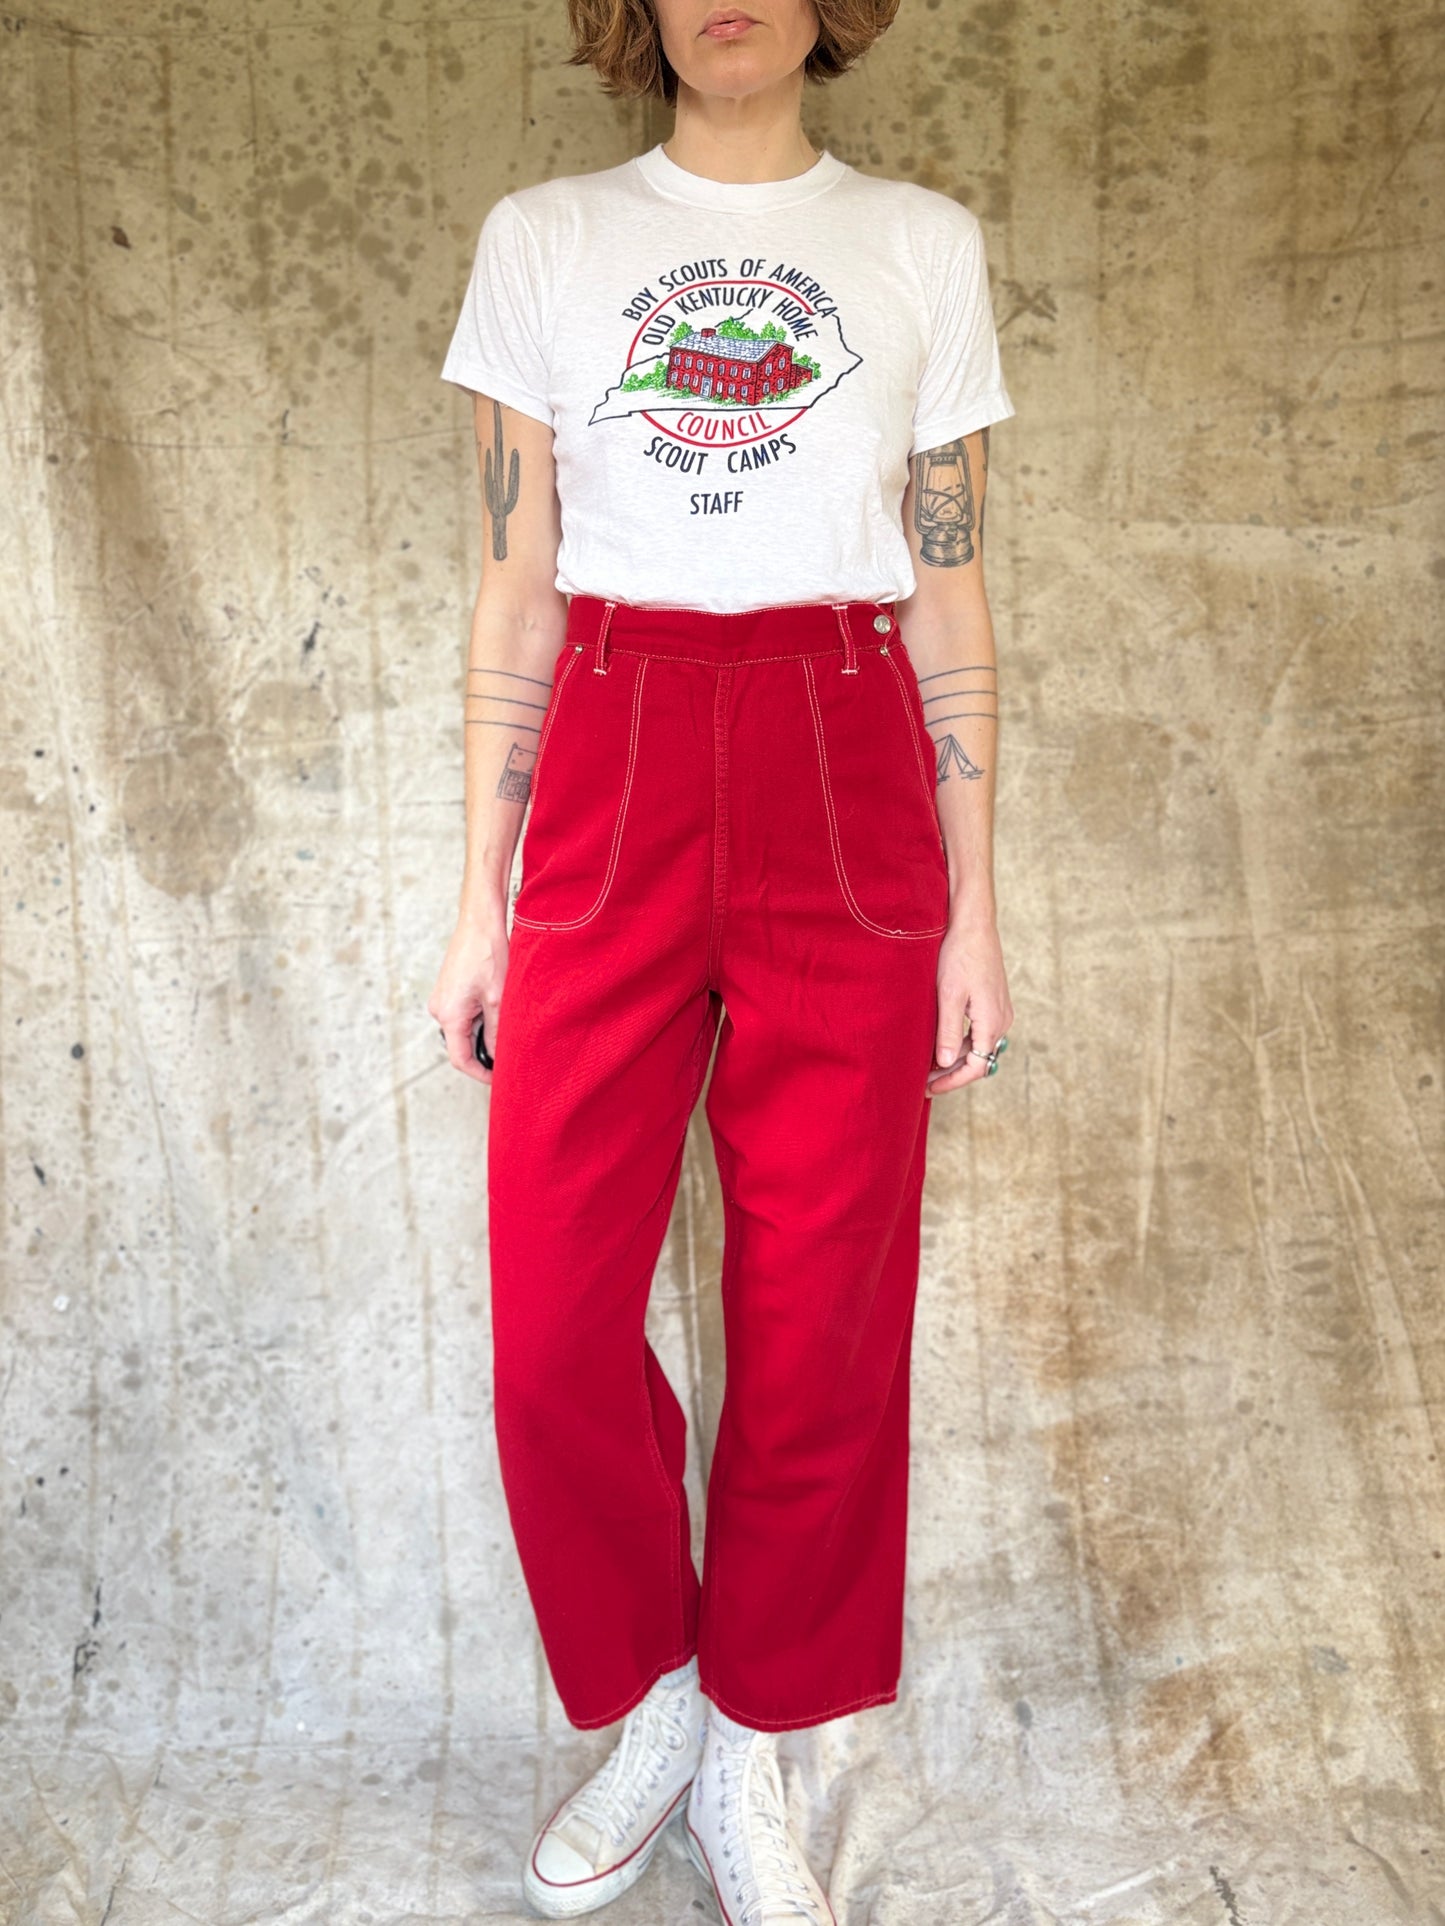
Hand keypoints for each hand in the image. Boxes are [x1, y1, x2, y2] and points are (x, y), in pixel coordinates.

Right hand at [428, 903, 508, 1085]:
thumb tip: (499, 1057)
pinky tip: (498, 1009)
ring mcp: (443, 999)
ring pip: (464, 1030)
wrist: (480, 921)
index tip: (498, 1080)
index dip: (480, 1074)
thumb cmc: (488, 954)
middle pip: (461, 1045)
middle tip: (510, 1055)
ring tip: (508, 1026)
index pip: (460, 1059)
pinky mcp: (449, 990)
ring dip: (484, 1033)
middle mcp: (440, 1009)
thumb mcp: (499, 999)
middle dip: (484, 1053)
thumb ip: (497, 1032)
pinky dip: (480, 1019)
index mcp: (448, 1015)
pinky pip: (463, 1015)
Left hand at [927, 917, 1013, 1096]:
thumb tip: (945, 1062)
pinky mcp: (994, 1002)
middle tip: (923, 1081)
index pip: (975, 1067)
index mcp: (992, 1022)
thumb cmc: (959, 955)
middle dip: (951, 1073)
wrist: (973, 924)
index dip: (951, 1081)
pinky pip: (980, 1033)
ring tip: (928, 1066)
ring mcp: (1000, 1011)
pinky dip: (962, 1043)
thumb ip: (948, 1032)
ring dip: (956, 1059)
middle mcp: (1002, 1020)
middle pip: (979, 1060)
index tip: (928, 1088)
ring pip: (979, 1047)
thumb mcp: (948, 996)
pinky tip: (942, 1043)